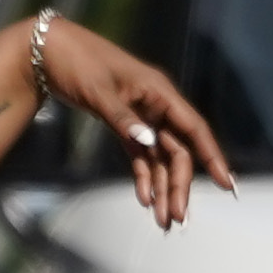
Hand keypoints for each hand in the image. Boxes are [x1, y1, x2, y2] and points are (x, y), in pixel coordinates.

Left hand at [23, 19, 234, 228]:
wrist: (46, 52)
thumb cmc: (76, 62)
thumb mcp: (98, 90)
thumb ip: (123, 119)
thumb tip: (149, 143)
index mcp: (159, 92)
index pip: (193, 129)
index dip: (212, 157)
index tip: (226, 185)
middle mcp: (156, 106)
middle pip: (177, 152)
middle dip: (179, 186)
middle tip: (177, 219)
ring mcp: (141, 117)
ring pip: (160, 159)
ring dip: (162, 189)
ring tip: (163, 221)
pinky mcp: (124, 125)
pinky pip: (140, 156)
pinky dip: (143, 177)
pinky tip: (145, 199)